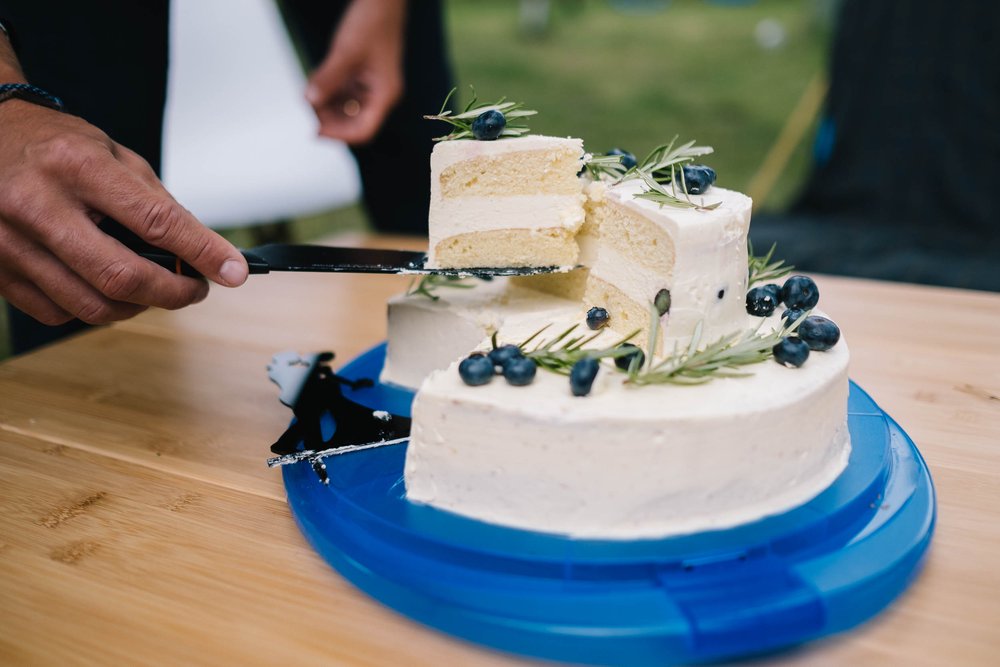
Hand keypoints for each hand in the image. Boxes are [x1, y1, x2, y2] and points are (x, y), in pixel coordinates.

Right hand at [0, 101, 248, 325]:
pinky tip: (106, 288)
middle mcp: (38, 205)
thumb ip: (156, 201)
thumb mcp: (113, 153)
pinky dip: (95, 308)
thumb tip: (201, 251)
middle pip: (122, 277)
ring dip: (138, 306)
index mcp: (77, 166)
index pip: (155, 221)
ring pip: (92, 305)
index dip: (202, 252)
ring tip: (154, 289)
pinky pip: (58, 312)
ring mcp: (10, 242)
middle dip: (174, 293)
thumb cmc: (54, 145)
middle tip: (195, 289)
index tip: (233, 271)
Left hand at [305, 0, 406, 144]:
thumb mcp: (346, 52)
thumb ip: (329, 78)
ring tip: (308, 90)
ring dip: (325, 105)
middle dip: (329, 118)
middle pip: (353, 123)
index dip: (339, 136)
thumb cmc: (372, 22)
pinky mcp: (361, 77)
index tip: (315, 131)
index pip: (363, 131)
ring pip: (346, 109)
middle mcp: (379, 95)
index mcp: (384, 95)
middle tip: (306, 104)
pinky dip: (328, 91)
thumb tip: (310, 101)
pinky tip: (314, 81)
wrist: (381, 1)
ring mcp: (370, 87)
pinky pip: (343, 94)